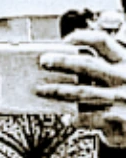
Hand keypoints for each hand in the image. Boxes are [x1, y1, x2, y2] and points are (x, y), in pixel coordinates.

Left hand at [36, 29, 125, 145]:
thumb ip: (105, 69)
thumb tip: (67, 64)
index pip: (102, 42)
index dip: (81, 38)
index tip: (64, 40)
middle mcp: (124, 77)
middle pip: (87, 64)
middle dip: (62, 61)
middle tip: (44, 61)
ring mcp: (121, 98)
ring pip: (82, 91)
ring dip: (58, 90)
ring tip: (42, 90)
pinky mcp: (118, 119)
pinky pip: (88, 117)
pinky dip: (74, 118)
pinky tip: (67, 118)